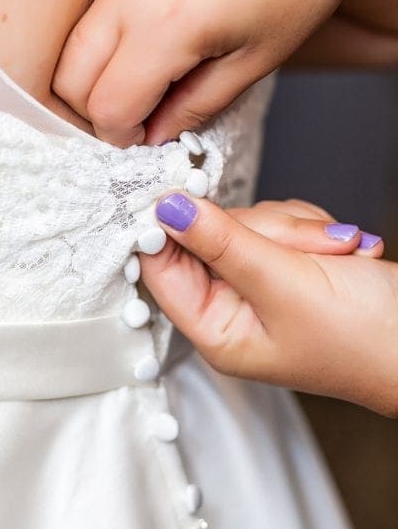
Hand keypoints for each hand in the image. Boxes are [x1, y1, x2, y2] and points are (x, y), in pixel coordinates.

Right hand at [52, 0, 363, 146]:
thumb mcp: (257, 58)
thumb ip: (195, 106)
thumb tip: (155, 133)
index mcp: (167, 25)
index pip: (107, 105)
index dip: (121, 134)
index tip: (140, 136)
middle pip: (68, 76)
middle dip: (92, 107)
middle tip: (133, 110)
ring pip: (76, 36)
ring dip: (100, 65)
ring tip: (148, 66)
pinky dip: (114, 22)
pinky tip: (159, 16)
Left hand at [140, 193, 397, 416]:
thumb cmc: (367, 338)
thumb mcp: (284, 284)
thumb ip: (222, 242)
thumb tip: (167, 209)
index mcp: (215, 329)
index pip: (162, 269)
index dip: (165, 228)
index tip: (177, 190)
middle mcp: (230, 308)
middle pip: (209, 236)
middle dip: (264, 230)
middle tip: (309, 244)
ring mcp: (259, 284)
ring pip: (250, 222)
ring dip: (296, 229)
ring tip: (338, 252)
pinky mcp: (287, 265)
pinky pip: (281, 222)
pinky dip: (312, 228)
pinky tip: (344, 248)